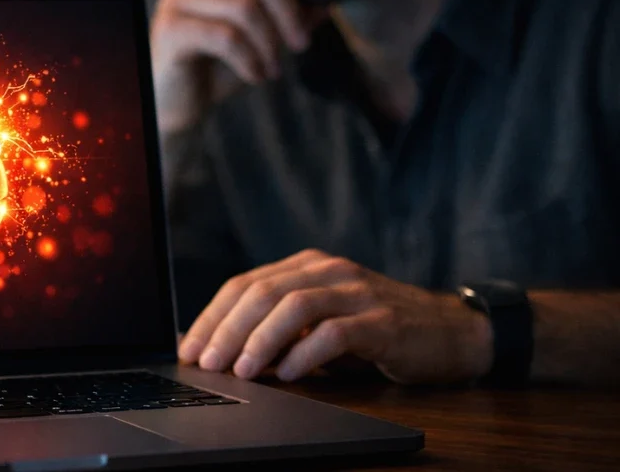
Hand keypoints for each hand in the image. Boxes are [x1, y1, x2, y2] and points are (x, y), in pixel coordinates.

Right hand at [151, 0, 320, 131]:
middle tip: (302, 45)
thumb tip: (328, 0)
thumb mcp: (260, 39)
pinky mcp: (170, 28)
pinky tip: (255, 76)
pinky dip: (249, 59)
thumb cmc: (218, 68)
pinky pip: (225, 36)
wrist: (178, 106)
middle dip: (288, 12)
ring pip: (243, 7)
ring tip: (274, 70)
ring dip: (270, 44)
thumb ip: (287, 16)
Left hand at [177, 249, 493, 383]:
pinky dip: (306, 355)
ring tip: (241, 371)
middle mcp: (328, 270)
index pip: (244, 284)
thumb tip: (221, 351)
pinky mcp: (383, 320)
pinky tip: (288, 375)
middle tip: (206, 363)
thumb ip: (279, 328)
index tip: (188, 348)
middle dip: (227, 330)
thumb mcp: (321, 323)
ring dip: (260, 340)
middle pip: (262, 292)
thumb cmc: (376, 330)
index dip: (212, 316)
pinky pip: (336, 333)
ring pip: (294, 306)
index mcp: (306, 266)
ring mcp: (357, 292)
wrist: (451, 333)